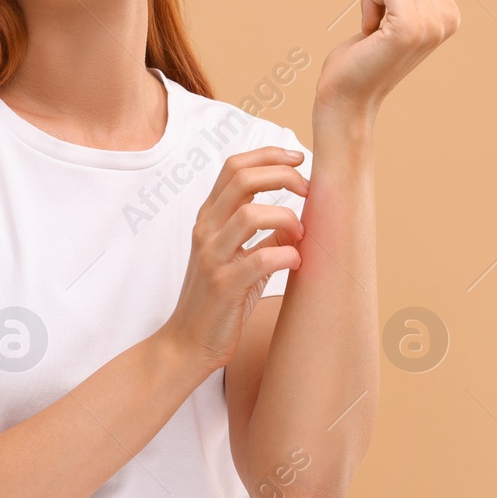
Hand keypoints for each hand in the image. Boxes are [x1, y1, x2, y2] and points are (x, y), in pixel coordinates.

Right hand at [161, 147, 308, 370]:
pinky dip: (288, 255)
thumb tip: (298, 219)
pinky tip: (296, 262)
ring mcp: (212, 256)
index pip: (234, 167)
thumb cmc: (219, 300)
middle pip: (242, 178)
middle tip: (307, 190)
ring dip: (287, 217)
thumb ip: (264, 235)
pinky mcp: (223, 285)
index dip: (269, 155)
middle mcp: (206, 230)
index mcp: (209, 218)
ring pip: (251, 214)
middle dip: (283, 175)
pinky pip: (260, 259)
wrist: (188, 342)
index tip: (299, 159)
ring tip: (300, 232)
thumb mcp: (239, 258)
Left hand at [316, 0, 460, 116]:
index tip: (386, 15)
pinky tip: (369, 30)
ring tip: (374, 29)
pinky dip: (368, 2)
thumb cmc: (362, 56)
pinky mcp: (411, 27)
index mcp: (450, 14)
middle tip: (377, 22)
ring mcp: (433, 23)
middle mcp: (449, 17)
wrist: (348, 96)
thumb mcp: (394, 14)